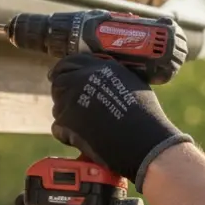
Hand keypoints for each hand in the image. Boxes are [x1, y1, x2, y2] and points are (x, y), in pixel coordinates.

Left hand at [48, 54, 190, 190]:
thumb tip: (97, 78)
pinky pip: (58, 127)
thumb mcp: (132, 82)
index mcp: (99, 66)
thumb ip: (109, 75)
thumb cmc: (145, 116)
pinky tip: (86, 138)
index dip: (65, 72)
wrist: (145, 142)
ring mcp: (71, 100)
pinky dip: (68, 135)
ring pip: (58, 106)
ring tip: (89, 126)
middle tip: (75, 107)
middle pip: (58, 82)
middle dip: (64, 94)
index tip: (65, 79)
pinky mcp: (66, 122)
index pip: (69, 62)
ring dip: (68, 116)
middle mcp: (81, 78)